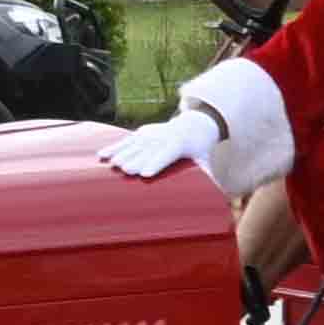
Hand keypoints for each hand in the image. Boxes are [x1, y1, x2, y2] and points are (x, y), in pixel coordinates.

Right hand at [105, 107, 219, 182]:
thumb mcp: (206, 161)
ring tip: (111, 166)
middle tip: (125, 171)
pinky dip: (113, 148)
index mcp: (180, 144)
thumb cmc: (200, 150)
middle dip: (136, 159)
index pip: (166, 154)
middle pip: (147, 149)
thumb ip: (209, 177)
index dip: (155, 163)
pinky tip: (101, 157)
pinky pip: (125, 140)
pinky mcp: (141, 132)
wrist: (194, 124)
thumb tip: (223, 200)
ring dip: (122, 154)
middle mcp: (163, 136)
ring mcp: (151, 133)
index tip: (145, 174)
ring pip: (133, 144)